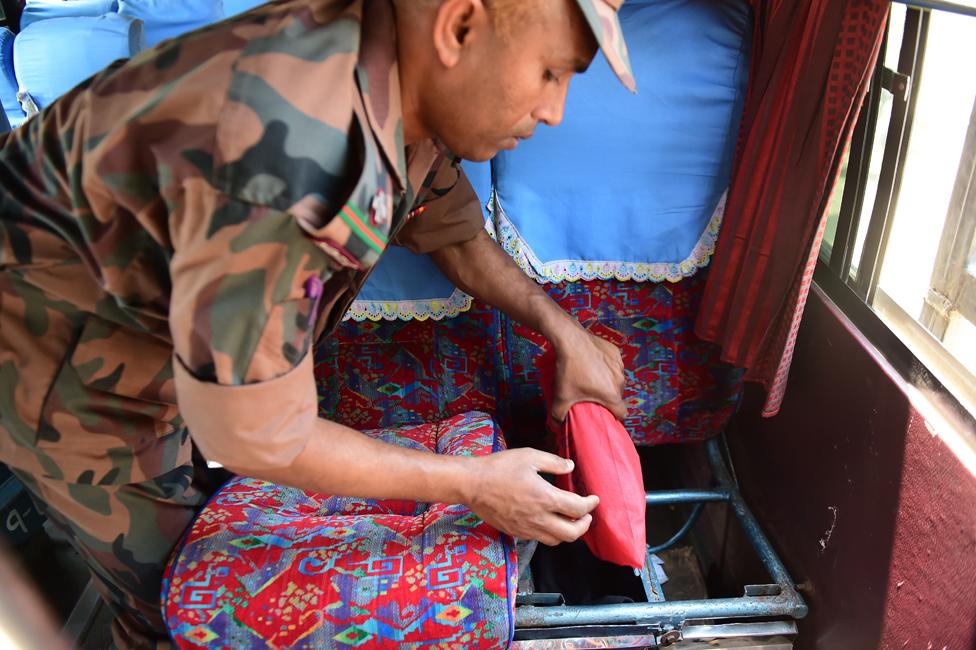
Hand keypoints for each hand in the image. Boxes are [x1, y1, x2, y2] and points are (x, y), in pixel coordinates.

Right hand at [463, 448, 598, 545]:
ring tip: (570, 520)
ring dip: (568, 532)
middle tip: (586, 515)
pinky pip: (540, 539)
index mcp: (544, 497)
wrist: (472, 484)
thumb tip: (570, 467)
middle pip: (572, 533)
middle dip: (584, 525)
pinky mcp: (516, 532)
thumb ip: (554, 462)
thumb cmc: (499, 468)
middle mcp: (538, 517)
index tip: (594, 499)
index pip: (578, 508)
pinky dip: (551, 534)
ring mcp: (526, 528)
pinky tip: (549, 521)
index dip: (590, 505)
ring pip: (556, 540)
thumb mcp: (529, 456)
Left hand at [550, 327, 626, 422]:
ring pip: (617, 380)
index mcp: (611, 394)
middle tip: (591, 395)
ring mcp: (619, 365)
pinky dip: (607, 367)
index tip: (604, 414)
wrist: (571, 340)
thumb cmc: (569, 369)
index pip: (622, 413)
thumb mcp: (562, 395)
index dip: (614, 417)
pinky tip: (594, 364)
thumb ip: (558, 414)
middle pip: (617, 396)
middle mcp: (620, 381)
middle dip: (607, 398)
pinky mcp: (615, 353)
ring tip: (591, 378)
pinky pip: (614, 365)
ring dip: (607, 382)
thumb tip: (556, 425)